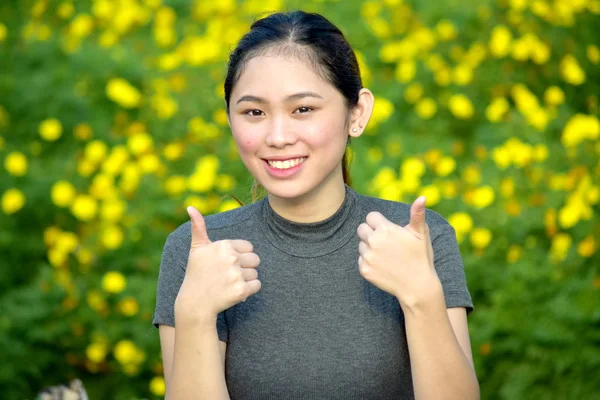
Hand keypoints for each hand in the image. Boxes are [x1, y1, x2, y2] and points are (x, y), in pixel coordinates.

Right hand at [175, 206, 261, 324]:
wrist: (195, 302)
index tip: (226, 264)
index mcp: (224, 245)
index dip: (240, 256)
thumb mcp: (197, 249)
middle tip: (228, 276)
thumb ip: (198, 227)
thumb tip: (191, 207)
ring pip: (255, 273)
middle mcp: (231, 258)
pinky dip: (249, 290)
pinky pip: (257, 285)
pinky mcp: (241, 290)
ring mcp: (236, 275)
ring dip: (246, 280)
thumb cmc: (197, 273)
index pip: (249, 247)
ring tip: (229, 284)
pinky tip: (235, 292)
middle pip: (255, 260)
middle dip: (245, 268)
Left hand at [356, 196, 437, 307]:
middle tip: (386, 242)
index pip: (371, 216)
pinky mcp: (364, 270)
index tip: (388, 230)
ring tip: (387, 255)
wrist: (417, 287)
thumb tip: (422, 197)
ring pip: (361, 245)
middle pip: (361, 228)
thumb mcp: (421, 235)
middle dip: (371, 232)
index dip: (379, 222)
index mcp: (385, 230)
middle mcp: (373, 241)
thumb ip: (417, 214)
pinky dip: (369, 262)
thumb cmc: (421, 257)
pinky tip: (383, 266)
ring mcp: (368, 257)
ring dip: (370, 247)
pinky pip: (361, 260)